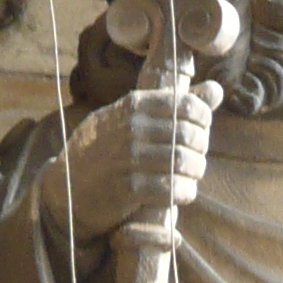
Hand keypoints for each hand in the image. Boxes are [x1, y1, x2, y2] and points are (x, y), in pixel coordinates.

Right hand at [41, 79, 219, 249]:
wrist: (65, 188)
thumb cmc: (104, 149)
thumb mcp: (130, 118)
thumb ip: (174, 104)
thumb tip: (217, 89)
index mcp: (133, 105)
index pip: (186, 105)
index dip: (203, 120)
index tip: (199, 131)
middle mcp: (131, 128)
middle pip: (189, 135)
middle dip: (200, 149)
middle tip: (195, 158)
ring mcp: (128, 158)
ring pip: (184, 161)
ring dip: (194, 172)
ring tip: (189, 176)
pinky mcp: (129, 189)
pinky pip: (172, 188)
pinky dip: (184, 192)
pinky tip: (181, 192)